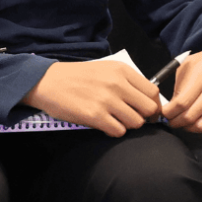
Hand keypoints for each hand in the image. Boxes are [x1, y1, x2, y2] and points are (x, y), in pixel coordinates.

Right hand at [22, 60, 161, 136]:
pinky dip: (114, 132)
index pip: (153, 91)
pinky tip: (106, 126)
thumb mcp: (106, 70)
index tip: (150, 112)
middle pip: (149, 108)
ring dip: (128, 125)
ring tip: (117, 121)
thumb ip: (126, 81)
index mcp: (122, 70)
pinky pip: (118, 131)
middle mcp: (117, 84)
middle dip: (145, 117)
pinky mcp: (95, 116)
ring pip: (136, 122)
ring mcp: (106, 100)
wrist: (47, 82)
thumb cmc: (77, 77)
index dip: (154, 105)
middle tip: (134, 119)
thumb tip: (146, 100)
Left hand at [161, 48, 201, 132]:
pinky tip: (196, 121)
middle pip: (189, 117)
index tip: (164, 113)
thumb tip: (171, 107)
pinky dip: (200, 128)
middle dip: (175, 122)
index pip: (181, 103)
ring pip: (201, 126)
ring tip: (182, 122)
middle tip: (170, 120)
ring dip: (187, 128)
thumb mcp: (190, 64)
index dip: (168, 113)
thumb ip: (179, 85)